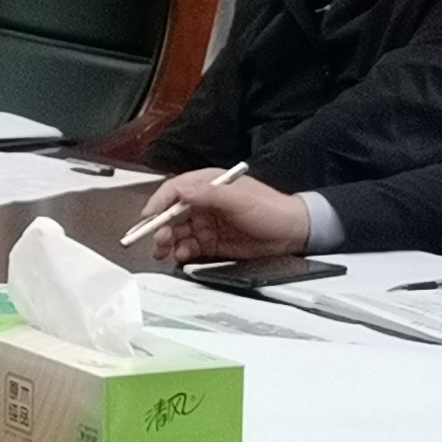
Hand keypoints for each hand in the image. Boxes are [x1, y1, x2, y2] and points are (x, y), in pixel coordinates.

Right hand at [159, 169, 309, 263]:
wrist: (293, 233)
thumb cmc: (271, 209)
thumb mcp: (239, 198)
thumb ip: (209, 195)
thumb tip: (182, 192)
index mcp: (208, 184)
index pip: (175, 190)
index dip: (159, 203)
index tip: (148, 217)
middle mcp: (203, 203)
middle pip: (171, 214)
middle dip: (160, 227)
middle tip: (158, 240)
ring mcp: (206, 223)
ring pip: (177, 232)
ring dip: (167, 242)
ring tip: (164, 251)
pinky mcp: (211, 242)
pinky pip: (188, 247)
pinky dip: (180, 252)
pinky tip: (180, 256)